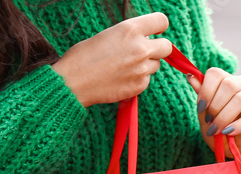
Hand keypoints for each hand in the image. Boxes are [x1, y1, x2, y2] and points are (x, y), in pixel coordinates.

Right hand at [53, 13, 172, 107]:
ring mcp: (142, 68)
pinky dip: (138, 79)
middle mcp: (140, 48)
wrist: (73, 81)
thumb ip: (130, 36)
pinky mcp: (141, 85)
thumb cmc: (84, 56)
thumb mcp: (108, 35)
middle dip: (158, 48)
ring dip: (146, 64)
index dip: (159, 26)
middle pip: (167, 46)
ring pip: (156, 64)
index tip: (155, 31)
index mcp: (130, 30)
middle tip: (145, 51)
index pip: (161, 21)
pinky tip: (121, 78)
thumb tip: (145, 38)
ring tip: (125, 66)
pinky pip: (147, 79)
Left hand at [189, 68, 240, 157]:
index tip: (201, 108)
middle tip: (210, 122)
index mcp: (226, 81)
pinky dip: (240, 124)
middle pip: (229, 84)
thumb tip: (190, 76)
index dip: (206, 90)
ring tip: (218, 129)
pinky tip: (230, 132)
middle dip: (215, 105)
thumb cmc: (219, 129)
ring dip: (225, 116)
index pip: (216, 73)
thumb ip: (201, 96)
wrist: (233, 148)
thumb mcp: (205, 114)